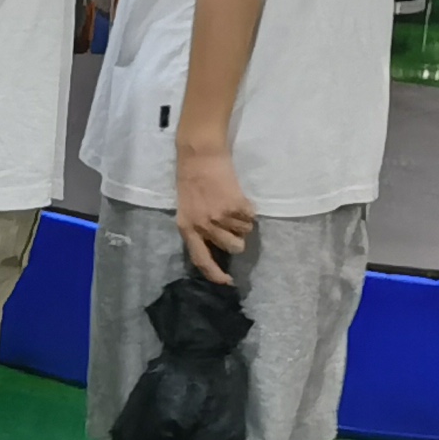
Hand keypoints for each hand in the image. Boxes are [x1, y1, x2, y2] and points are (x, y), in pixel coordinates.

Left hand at [176, 145, 255, 283]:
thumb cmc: (190, 180)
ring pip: (245, 232)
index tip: (227, 282)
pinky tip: (237, 197)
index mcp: (186, 228)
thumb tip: (216, 246)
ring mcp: (220, 217)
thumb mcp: (186, 209)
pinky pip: (251, 217)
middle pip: (233, 248)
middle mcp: (203, 226)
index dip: (214, 274)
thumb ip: (198, 228)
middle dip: (237, 238)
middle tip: (232, 222)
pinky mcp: (235, 205)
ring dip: (242, 221)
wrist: (199, 157)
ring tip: (231, 204)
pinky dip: (249, 209)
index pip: (200, 260)